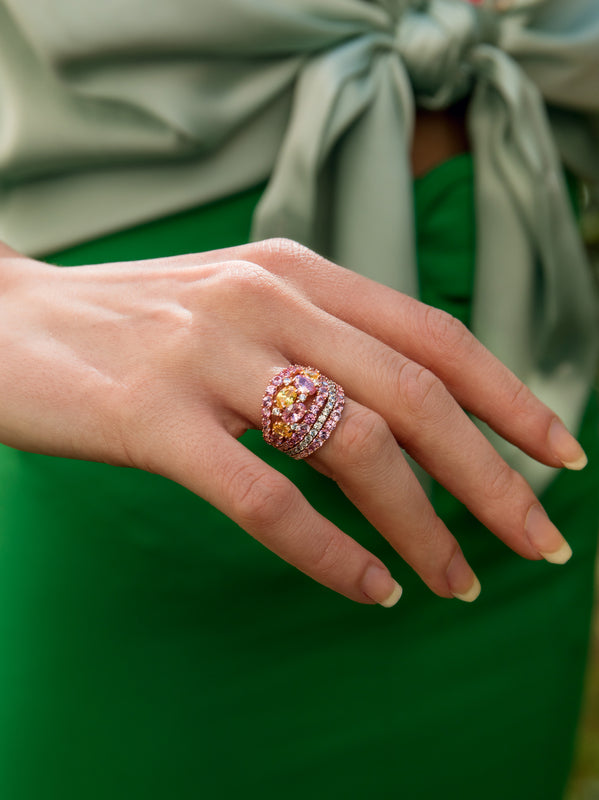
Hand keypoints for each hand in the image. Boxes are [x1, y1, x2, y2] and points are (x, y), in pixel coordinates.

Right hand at [0, 238, 585, 605]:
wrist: (5, 322)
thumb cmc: (132, 324)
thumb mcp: (239, 306)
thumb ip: (319, 338)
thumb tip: (409, 411)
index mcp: (296, 273)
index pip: (434, 336)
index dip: (510, 399)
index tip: (560, 456)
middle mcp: (266, 301)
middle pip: (415, 397)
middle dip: (493, 478)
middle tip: (539, 543)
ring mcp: (208, 356)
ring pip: (353, 448)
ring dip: (422, 527)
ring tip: (457, 581)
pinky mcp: (153, 419)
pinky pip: (267, 499)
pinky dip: (330, 552)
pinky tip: (368, 588)